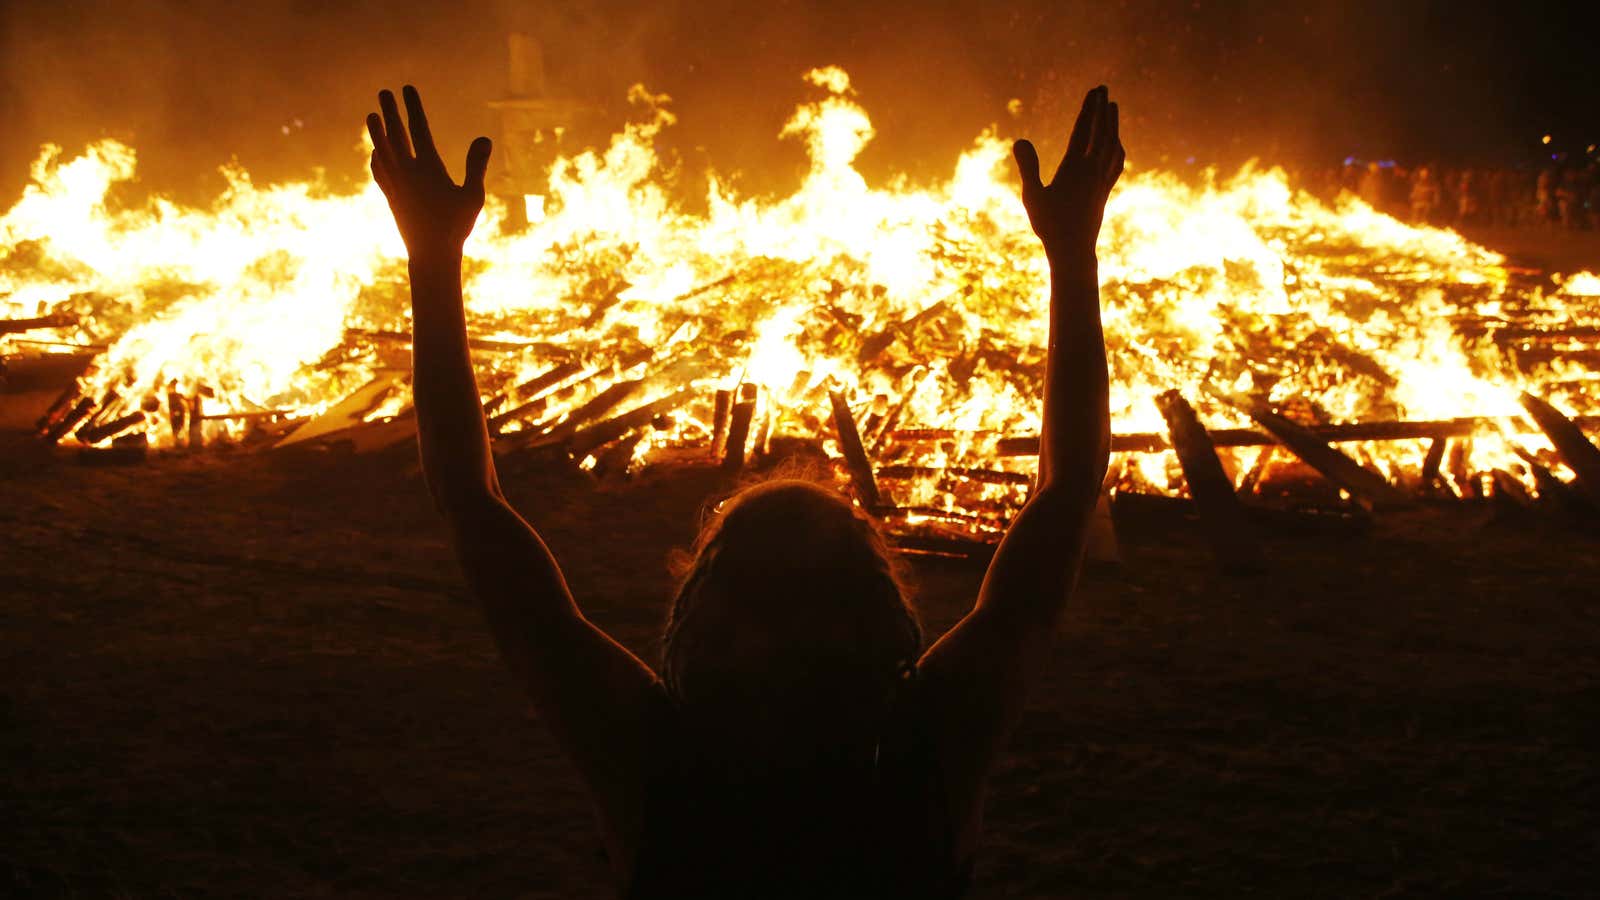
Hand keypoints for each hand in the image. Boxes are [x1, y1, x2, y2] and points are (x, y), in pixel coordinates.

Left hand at [367, 85, 491, 255]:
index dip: (413, 108)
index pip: (419, 129)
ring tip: (371, 115)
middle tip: (384, 92)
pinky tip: (376, 152)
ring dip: (377, 132)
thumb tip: (484, 138)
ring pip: (383, 152)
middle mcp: (407, 173)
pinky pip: (380, 171)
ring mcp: (396, 185)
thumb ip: (476, 165)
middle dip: (390, 112)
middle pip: (396, 135)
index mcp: (428, 169)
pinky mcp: (391, 197)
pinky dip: (377, 157)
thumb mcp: (473, 196)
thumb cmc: (457, 226)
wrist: (431, 255)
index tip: (407, 89)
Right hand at [1012, 85, 1124, 259]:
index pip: (1084, 131)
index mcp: (1075, 168)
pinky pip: (1116, 164)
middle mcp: (1092, 171)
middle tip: (1103, 88)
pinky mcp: (1104, 191)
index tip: (1095, 91)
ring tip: (1113, 107)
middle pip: (1101, 133)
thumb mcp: (1033, 196)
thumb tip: (1019, 140)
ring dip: (1113, 124)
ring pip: (1112, 145)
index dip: (1089, 110)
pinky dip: (1117, 148)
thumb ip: (1028, 167)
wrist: (1073, 252)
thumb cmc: (1049, 226)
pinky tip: (1116, 144)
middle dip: (1102, 109)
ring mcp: (1101, 181)